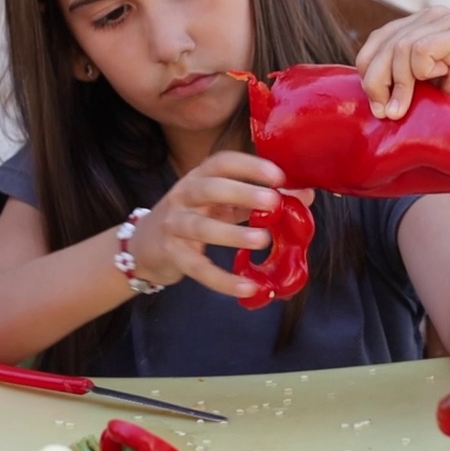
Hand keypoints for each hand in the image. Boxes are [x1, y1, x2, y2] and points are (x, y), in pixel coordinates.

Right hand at [128, 151, 314, 297]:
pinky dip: (223, 280)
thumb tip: (305, 194)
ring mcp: (174, 225)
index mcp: (200, 177)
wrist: (144, 247)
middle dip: (242, 192)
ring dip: (232, 234)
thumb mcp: (223, 203)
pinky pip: (198, 268)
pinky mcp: (171, 255)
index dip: (250, 165)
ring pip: (200, 227)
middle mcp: (184, 195)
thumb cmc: (194, 217)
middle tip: (274, 202)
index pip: (222, 162)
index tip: (279, 175)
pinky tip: (247, 288)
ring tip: (263, 240)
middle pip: (209, 188)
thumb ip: (260, 199)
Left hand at [354, 5, 449, 122]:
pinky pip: (420, 51)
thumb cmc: (438, 112)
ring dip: (400, 86)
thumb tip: (356, 71)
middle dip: (378, 82)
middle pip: (387, 43)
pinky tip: (438, 83)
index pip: (377, 38)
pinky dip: (421, 74)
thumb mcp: (403, 82)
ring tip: (402, 109)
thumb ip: (384, 66)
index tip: (377, 104)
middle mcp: (437, 15)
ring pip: (401, 49)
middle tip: (384, 112)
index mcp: (420, 22)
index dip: (369, 72)